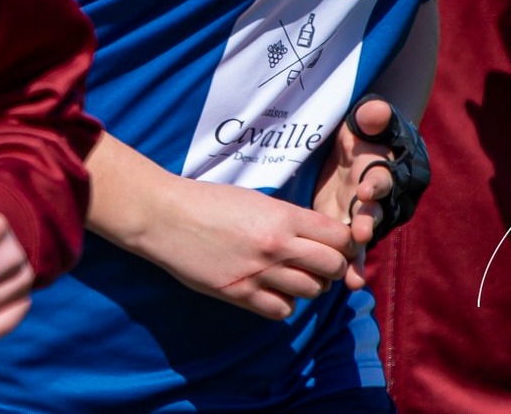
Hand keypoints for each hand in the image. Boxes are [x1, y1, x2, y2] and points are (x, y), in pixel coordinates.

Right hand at [136, 175, 356, 320]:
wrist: (166, 216)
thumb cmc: (208, 202)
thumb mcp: (255, 200)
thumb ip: (288, 219)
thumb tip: (317, 238)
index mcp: (282, 217)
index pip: (338, 236)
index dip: (344, 242)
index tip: (339, 245)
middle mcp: (277, 246)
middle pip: (332, 266)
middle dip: (334, 267)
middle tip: (322, 264)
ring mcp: (259, 273)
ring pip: (312, 291)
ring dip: (310, 286)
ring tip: (295, 276)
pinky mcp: (240, 294)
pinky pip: (282, 310)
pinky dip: (285, 303)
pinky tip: (274, 291)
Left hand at [310, 98, 398, 288]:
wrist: (360, 145)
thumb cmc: (365, 131)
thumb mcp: (367, 119)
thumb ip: (373, 116)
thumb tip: (375, 110)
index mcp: (384, 169)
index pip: (383, 176)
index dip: (376, 183)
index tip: (365, 190)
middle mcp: (379, 197)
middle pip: (377, 212)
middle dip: (368, 223)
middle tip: (358, 233)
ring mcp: (365, 213)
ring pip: (365, 236)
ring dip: (358, 256)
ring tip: (352, 277)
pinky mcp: (347, 224)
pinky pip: (350, 248)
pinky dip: (349, 266)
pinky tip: (346, 283)